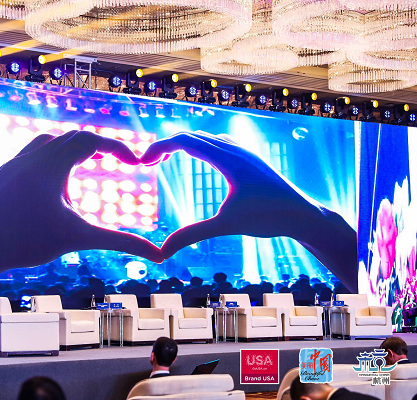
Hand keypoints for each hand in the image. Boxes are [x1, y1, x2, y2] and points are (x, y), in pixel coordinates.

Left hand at [0, 131, 161, 347]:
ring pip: (46, 144)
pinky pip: (29, 157)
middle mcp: (31, 156)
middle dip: (96, 147)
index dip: (118, 148)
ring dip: (68, 153)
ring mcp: (12, 165)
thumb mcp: (76, 239)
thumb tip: (160, 255)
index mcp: (52, 163)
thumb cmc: (23, 242)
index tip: (135, 160)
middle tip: (114, 160)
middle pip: (71, 138)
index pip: (93, 140)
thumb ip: (119, 242)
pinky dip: (47, 163)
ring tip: (78, 176)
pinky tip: (47, 190)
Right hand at [141, 131, 357, 291]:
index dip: (159, 147)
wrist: (304, 215)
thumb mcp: (226, 226)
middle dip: (166, 146)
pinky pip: (218, 143)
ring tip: (165, 160)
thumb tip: (163, 252)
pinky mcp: (250, 158)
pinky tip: (198, 160)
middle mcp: (234, 148)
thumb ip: (192, 234)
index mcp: (226, 158)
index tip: (142, 161)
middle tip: (147, 163)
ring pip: (205, 138)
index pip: (184, 140)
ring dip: (183, 144)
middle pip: (192, 136)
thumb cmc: (269, 218)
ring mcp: (244, 151)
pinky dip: (199, 147)